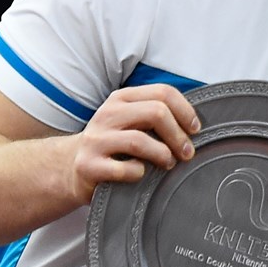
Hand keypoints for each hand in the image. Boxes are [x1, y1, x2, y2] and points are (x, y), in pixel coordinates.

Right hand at [68, 85, 199, 201]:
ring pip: (140, 141)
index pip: (163, 92)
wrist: (72, 167)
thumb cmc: (115, 145)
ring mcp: (95, 139)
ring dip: (163, 155)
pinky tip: (141, 174)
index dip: (186, 111)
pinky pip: (126, 169)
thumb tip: (195, 124)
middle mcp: (107, 114)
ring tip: (168, 164)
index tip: (195, 130)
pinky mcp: (89, 165)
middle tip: (187, 153)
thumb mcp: (131, 121)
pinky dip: (140, 173)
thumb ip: (157, 116)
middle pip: (156, 113)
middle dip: (179, 135)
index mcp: (121, 99)